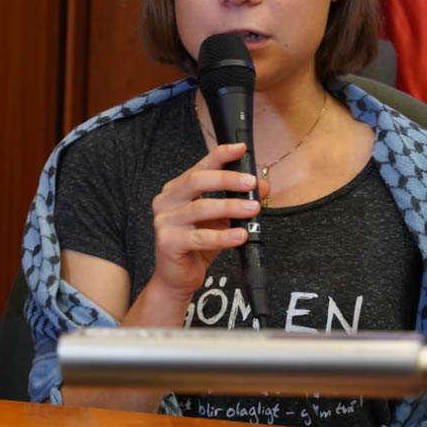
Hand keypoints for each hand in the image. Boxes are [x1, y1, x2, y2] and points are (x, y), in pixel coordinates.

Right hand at [149, 143, 269, 301]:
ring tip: (252, 208)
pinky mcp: (168, 242)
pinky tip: (239, 235)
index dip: (221, 155)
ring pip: (201, 208)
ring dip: (231, 207)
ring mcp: (164, 221)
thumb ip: (238, 200)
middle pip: (197, 181)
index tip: (241, 149)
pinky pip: (200, 237)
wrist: (177, 278)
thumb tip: (262, 186)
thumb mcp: (222, 219)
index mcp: (177, 190)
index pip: (200, 166)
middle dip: (228, 180)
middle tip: (251, 183)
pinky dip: (223, 236)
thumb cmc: (196, 246)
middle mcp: (166, 201)